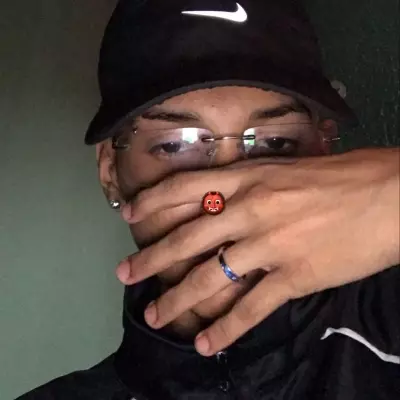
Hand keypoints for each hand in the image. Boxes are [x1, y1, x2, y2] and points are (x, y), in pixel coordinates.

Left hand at [117, 148, 399, 354]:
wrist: (391, 195)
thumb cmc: (345, 175)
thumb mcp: (289, 169)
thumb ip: (254, 185)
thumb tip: (228, 200)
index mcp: (250, 177)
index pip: (186, 186)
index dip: (153, 200)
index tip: (129, 214)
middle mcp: (251, 209)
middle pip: (187, 238)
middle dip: (151, 259)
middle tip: (124, 274)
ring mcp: (270, 245)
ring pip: (209, 277)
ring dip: (178, 300)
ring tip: (156, 316)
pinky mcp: (295, 276)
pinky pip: (251, 308)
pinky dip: (226, 329)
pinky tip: (208, 344)